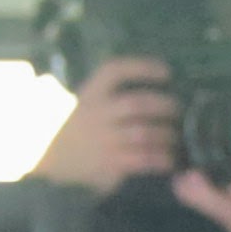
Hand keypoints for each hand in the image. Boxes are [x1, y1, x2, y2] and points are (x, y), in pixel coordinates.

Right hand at [33, 55, 179, 192]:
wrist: (53, 162)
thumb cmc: (81, 129)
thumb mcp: (88, 104)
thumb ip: (112, 95)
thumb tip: (160, 88)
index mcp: (91, 95)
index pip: (115, 71)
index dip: (142, 68)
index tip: (167, 72)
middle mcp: (97, 114)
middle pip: (136, 104)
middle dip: (164, 106)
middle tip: (177, 111)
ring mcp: (103, 139)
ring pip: (144, 133)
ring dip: (166, 135)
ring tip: (174, 138)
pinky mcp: (110, 163)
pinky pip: (143, 159)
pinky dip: (161, 159)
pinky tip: (168, 160)